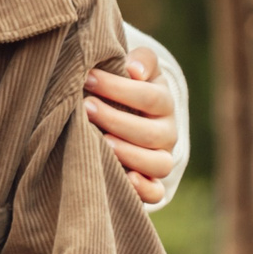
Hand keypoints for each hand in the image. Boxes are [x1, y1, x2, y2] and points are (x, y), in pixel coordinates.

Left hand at [85, 47, 177, 204]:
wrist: (129, 117)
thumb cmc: (124, 88)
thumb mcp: (134, 68)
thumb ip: (140, 61)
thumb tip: (134, 69)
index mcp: (164, 103)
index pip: (150, 97)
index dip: (119, 88)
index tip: (88, 77)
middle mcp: (167, 133)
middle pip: (152, 132)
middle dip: (116, 120)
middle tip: (86, 108)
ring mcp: (160, 159)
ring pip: (157, 163)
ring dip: (129, 153)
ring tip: (100, 142)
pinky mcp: (152, 182)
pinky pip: (156, 192)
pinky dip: (144, 189)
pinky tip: (125, 178)